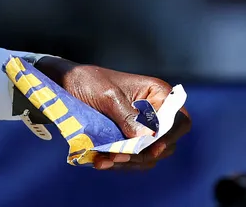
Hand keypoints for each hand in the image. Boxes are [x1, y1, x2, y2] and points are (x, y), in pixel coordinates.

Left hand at [38, 57, 190, 170]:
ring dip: (128, 162)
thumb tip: (148, 136)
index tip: (153, 147)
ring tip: (104, 160)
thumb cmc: (90, 81)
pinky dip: (117, 163)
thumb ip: (128, 115)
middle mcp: (155, 113)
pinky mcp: (128, 140)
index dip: (170, 135)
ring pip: (148, 155)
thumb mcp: (108, 95)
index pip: (178, 119)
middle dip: (142, 153)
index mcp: (157, 94)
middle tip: (118, 156)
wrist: (67, 84)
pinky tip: (99, 161)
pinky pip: (131, 158)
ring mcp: (142, 129)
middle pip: (164, 143)